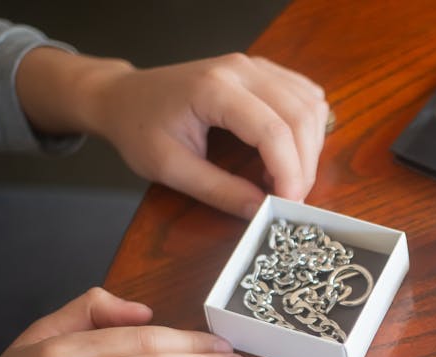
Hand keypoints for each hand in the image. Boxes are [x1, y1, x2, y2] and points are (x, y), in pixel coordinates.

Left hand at [18, 50, 328, 217]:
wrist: (124, 96)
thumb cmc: (140, 129)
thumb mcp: (170, 169)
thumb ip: (218, 191)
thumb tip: (261, 212)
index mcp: (214, 89)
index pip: (273, 131)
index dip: (290, 172)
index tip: (289, 205)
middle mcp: (241, 69)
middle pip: (300, 117)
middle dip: (304, 166)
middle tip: (291, 199)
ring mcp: (255, 66)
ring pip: (310, 106)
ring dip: (311, 148)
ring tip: (287, 177)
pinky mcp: (263, 71)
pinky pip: (306, 96)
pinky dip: (309, 128)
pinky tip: (292, 150)